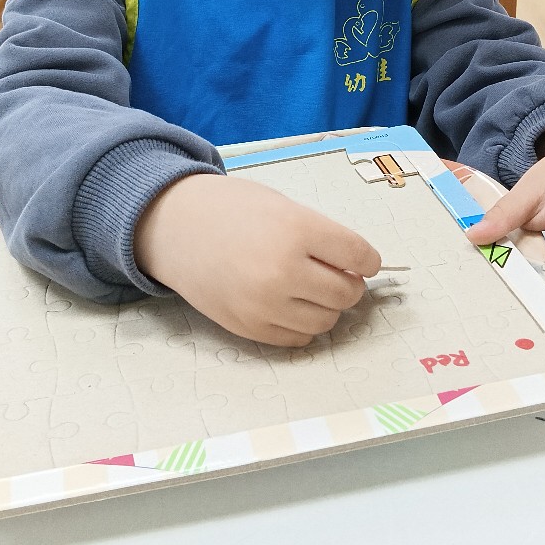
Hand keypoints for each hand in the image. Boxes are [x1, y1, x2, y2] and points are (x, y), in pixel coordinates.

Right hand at [134, 173, 381, 345]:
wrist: (176, 227)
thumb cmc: (231, 210)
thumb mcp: (282, 206)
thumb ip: (320, 235)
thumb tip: (357, 267)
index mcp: (296, 229)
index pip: (358, 255)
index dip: (368, 260)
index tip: (366, 262)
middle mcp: (283, 270)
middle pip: (347, 292)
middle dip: (350, 284)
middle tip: (339, 274)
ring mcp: (265, 303)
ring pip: (326, 320)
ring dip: (328, 306)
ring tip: (312, 289)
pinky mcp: (249, 327)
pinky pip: (297, 339)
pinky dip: (302, 324)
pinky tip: (291, 304)